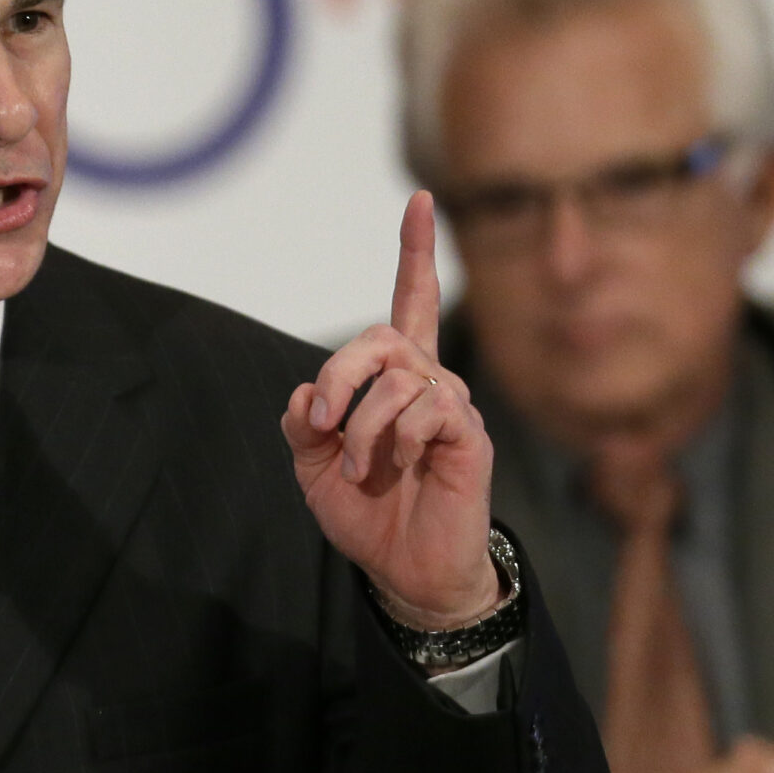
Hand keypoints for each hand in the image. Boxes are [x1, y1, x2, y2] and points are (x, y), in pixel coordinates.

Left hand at [282, 191, 497, 627]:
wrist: (406, 572)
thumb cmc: (367, 515)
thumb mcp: (313, 468)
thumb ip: (303, 425)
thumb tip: (306, 394)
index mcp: (396, 380)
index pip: (411, 303)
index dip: (415, 253)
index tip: (421, 200)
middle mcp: (431, 382)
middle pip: (382, 337)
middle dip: (340, 372)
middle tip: (325, 421)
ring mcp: (453, 407)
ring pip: (398, 378)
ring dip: (363, 428)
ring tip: (363, 469)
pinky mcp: (469, 437)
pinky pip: (428, 410)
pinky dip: (396, 440)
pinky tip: (398, 468)